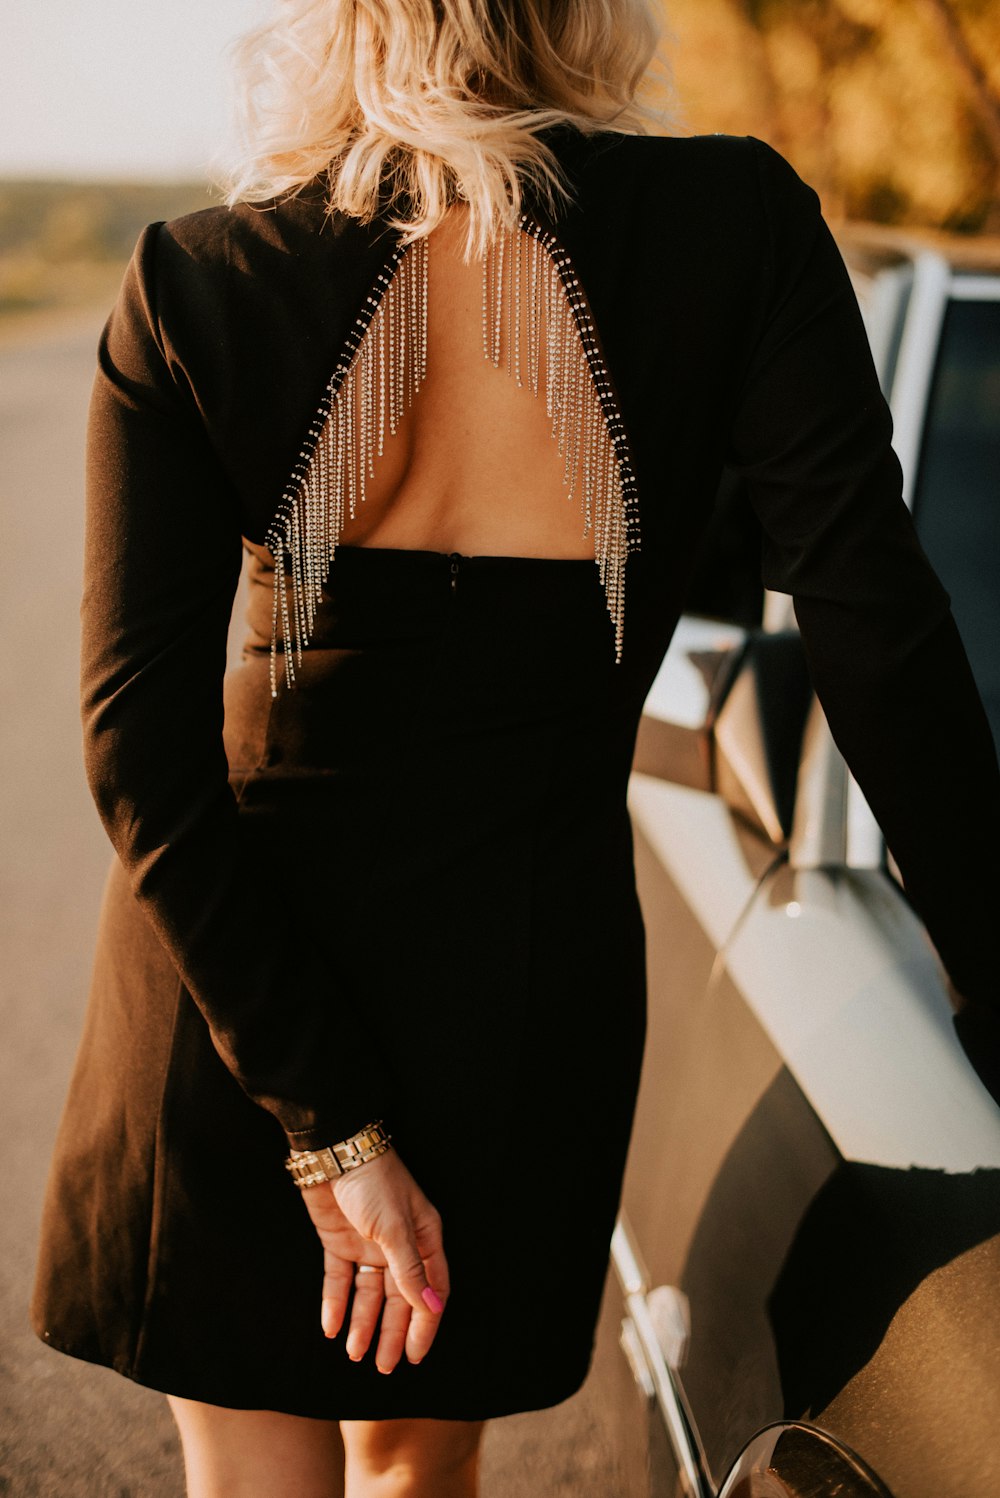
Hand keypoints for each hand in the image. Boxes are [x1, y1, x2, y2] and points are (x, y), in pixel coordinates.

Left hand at [299, 1148, 448, 1371]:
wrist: (332, 1151)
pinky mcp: (339, 1242)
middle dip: (392, 1332)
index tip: (414, 1356)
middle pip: (399, 1298)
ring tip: (355, 1354)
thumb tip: (431, 1308)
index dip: (424, 1324)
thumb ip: (410, 1270)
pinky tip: (331, 1328)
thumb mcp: (394, 1228)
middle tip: (384, 1367)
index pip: (430, 1290)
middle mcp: (398, 1245)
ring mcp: (367, 1244)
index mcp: (423, 1237)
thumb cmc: (374, 1182)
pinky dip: (335, 1304)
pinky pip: (338, 1280)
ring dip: (363, 1324)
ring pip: (368, 1294)